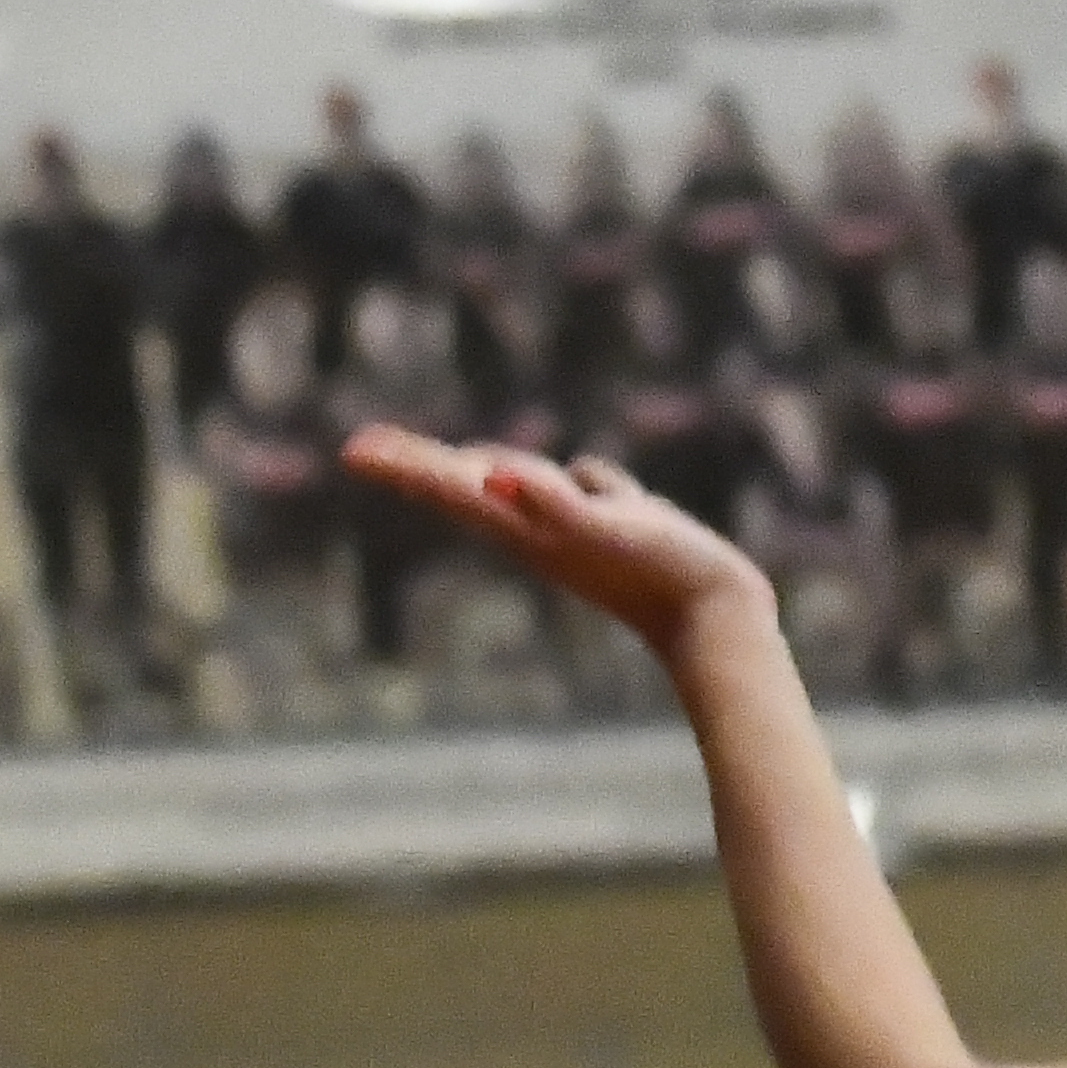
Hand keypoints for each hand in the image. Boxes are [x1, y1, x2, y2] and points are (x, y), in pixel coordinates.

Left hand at [342, 427, 768, 657]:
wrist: (714, 620)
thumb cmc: (661, 572)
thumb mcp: (608, 529)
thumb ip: (554, 504)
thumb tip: (495, 482)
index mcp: (526, 527)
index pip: (450, 486)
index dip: (403, 463)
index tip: (352, 449)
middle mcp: (540, 530)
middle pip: (465, 486)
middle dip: (417, 463)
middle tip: (365, 447)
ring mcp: (575, 532)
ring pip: (515, 487)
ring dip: (476, 468)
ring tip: (440, 460)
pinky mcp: (615, 530)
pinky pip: (575, 489)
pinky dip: (558, 479)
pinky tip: (565, 479)